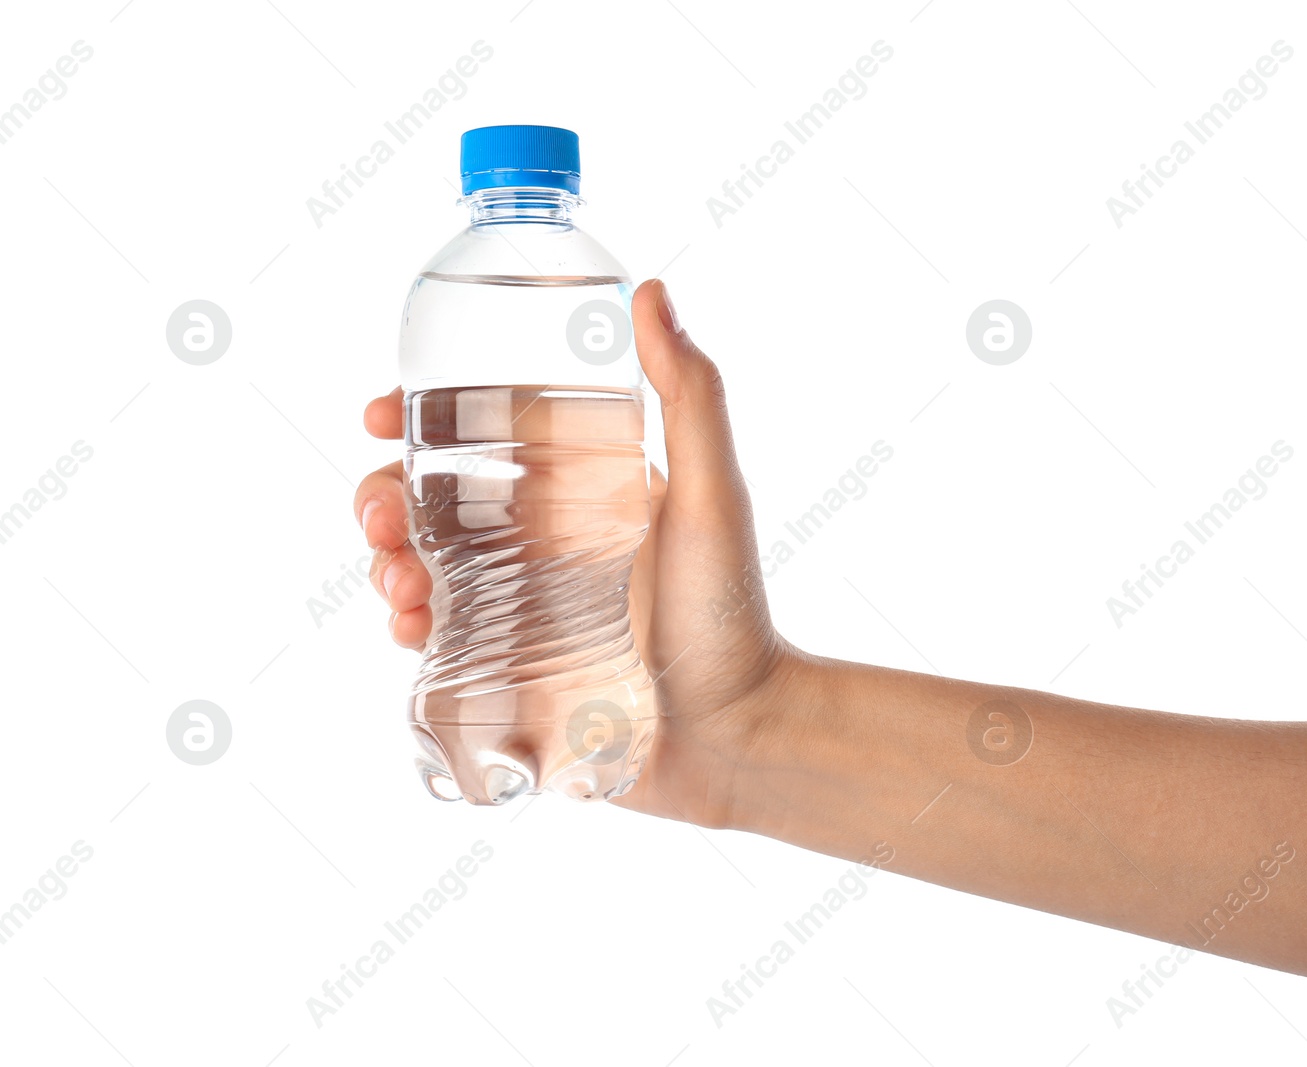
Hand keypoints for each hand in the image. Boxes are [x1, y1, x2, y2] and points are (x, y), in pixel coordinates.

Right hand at [354, 279, 803, 826]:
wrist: (737, 738)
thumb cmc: (731, 614)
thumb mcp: (714, 497)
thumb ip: (691, 397)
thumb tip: (652, 290)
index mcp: (581, 488)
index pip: (485, 433)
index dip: (422, 418)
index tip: (379, 415)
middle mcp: (545, 539)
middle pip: (433, 499)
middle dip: (383, 497)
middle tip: (378, 520)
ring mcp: (521, 605)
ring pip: (420, 565)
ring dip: (385, 561)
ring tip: (396, 582)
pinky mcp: (507, 668)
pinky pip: (433, 638)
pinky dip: (405, 626)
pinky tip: (408, 629)